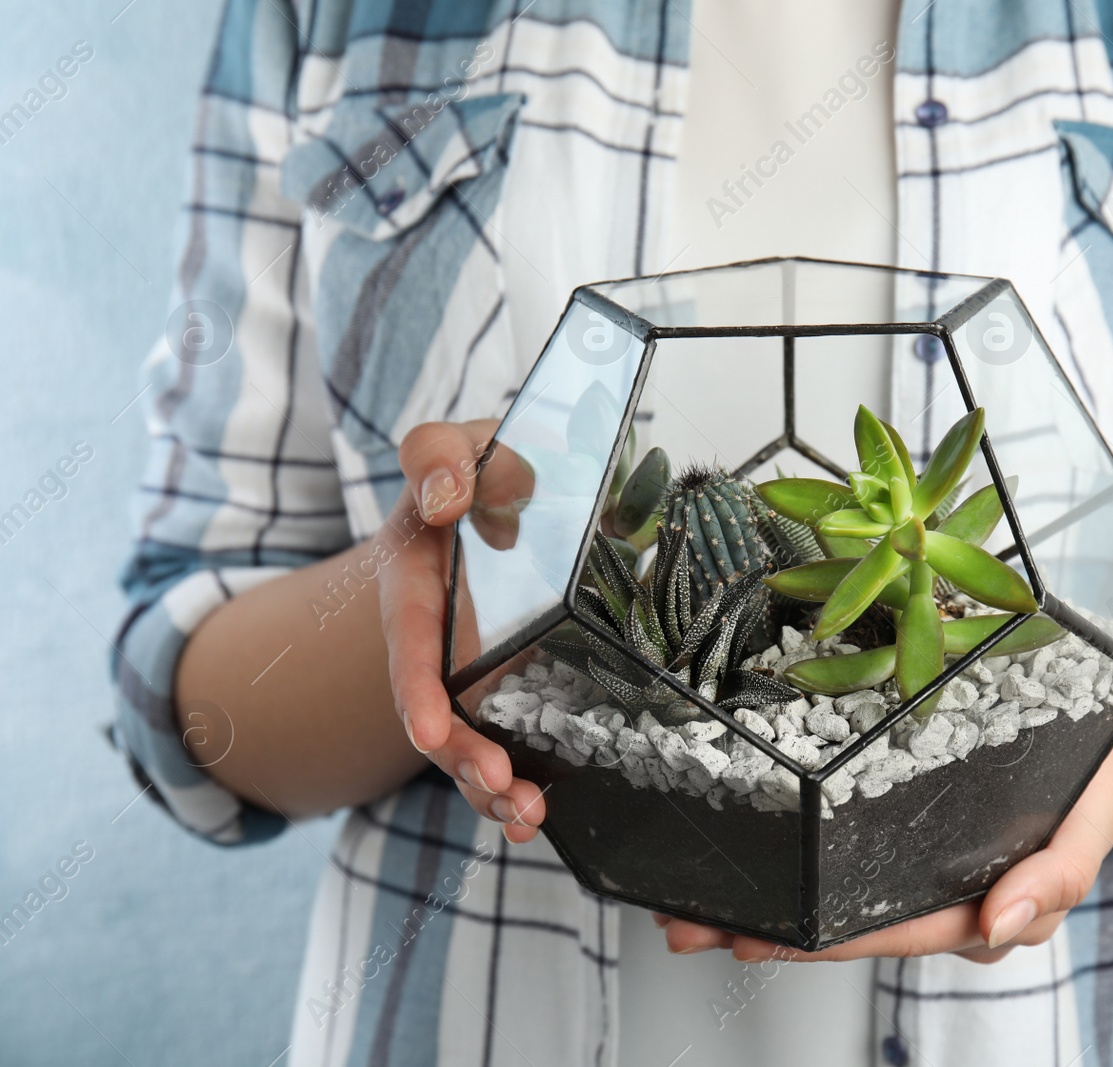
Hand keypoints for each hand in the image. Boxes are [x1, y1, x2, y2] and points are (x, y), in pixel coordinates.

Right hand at [377, 420, 545, 842]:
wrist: (508, 483)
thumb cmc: (477, 464)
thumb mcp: (454, 443)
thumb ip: (436, 455)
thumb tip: (444, 499)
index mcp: (414, 583)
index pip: (409, 642)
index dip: (417, 689)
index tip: (426, 733)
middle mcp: (437, 640)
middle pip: (436, 713)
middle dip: (461, 758)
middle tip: (501, 788)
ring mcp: (474, 670)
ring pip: (471, 740)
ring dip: (492, 787)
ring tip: (527, 819)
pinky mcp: (515, 686)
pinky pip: (513, 738)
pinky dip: (525, 776)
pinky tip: (545, 810)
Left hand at [659, 739, 1112, 962]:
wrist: (1097, 733)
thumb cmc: (1095, 779)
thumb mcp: (1092, 821)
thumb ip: (1057, 876)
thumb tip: (1003, 923)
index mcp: (979, 906)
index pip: (891, 930)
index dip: (822, 941)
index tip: (755, 938)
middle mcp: (937, 895)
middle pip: (845, 923)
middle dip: (765, 928)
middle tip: (689, 923)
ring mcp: (915, 864)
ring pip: (833, 894)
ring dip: (761, 897)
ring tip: (687, 900)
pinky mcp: (900, 825)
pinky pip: (841, 852)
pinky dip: (788, 855)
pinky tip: (740, 849)